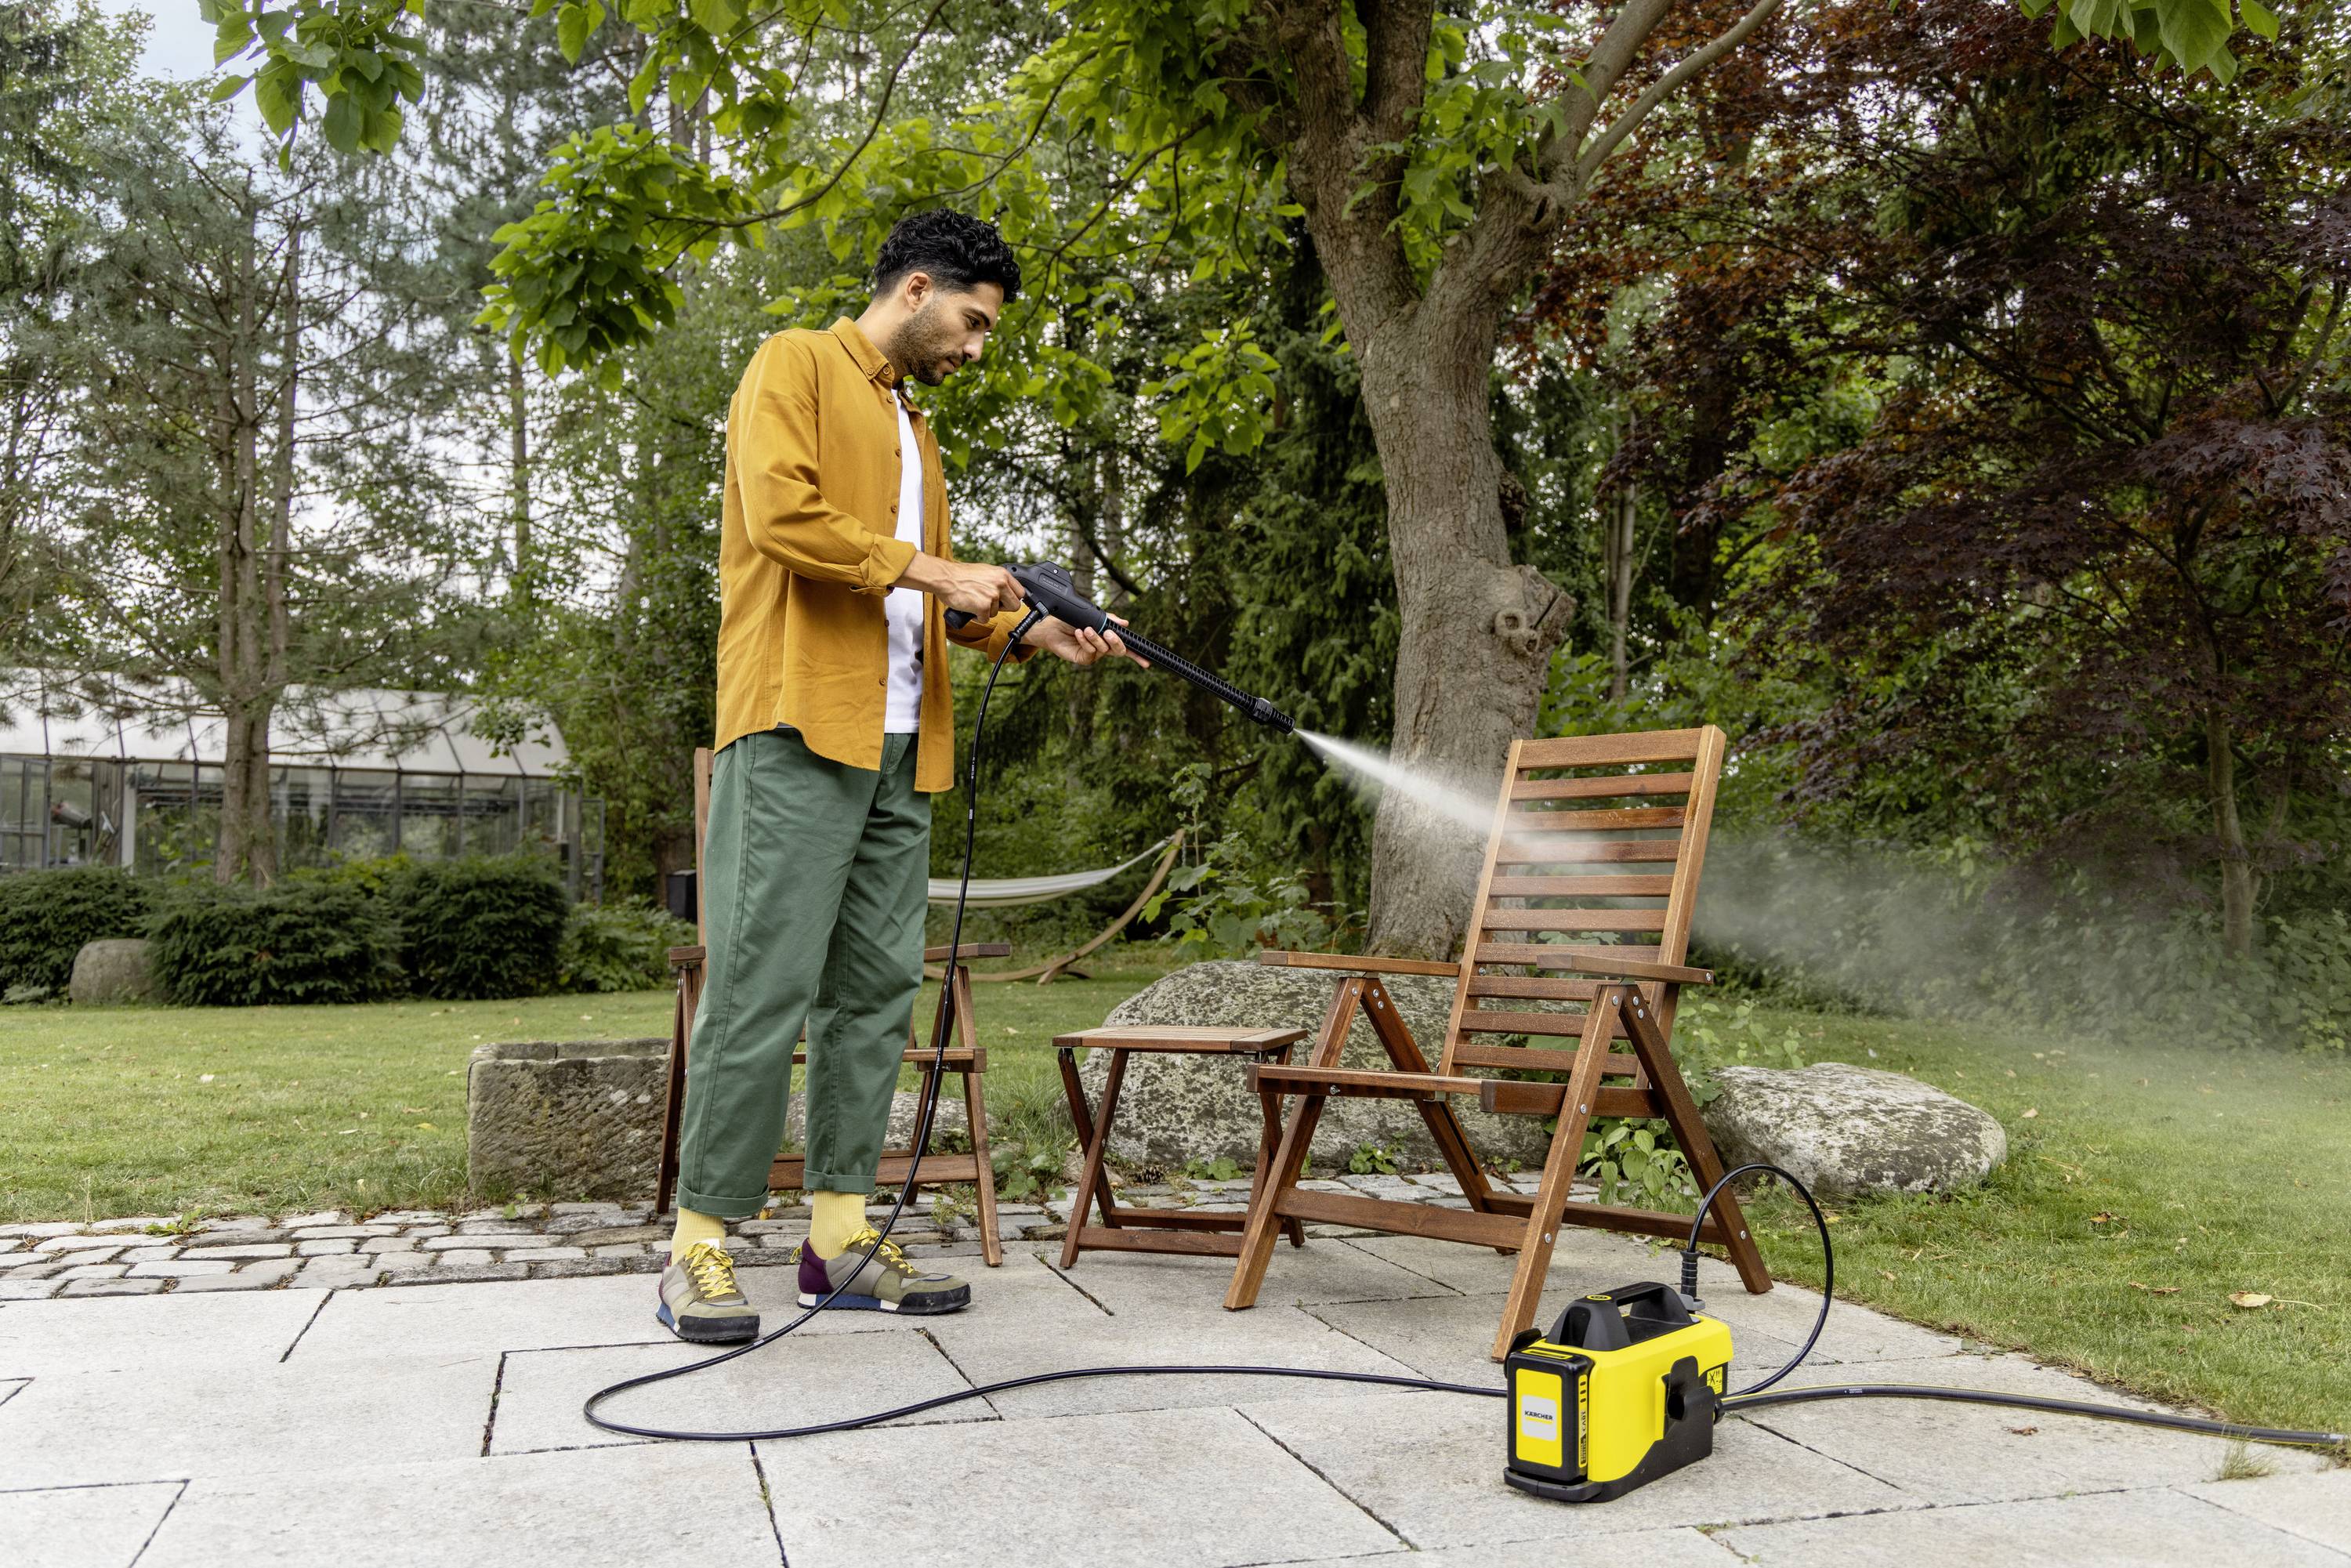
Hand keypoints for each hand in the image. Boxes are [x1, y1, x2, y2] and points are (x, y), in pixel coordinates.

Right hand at [898, 553, 1022, 618]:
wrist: (945, 578)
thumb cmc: (960, 575)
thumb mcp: (985, 572)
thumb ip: (997, 580)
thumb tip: (1007, 591)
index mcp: (1002, 574)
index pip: (1020, 592)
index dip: (1012, 599)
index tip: (1006, 602)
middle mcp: (1000, 583)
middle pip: (1015, 606)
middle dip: (1003, 608)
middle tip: (990, 605)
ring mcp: (992, 595)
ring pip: (997, 613)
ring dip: (985, 611)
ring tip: (973, 601)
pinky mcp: (983, 606)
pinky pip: (985, 619)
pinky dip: (976, 617)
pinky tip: (969, 607)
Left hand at [1029, 613, 1149, 669]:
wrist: (1052, 626)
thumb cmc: (1072, 620)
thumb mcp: (1092, 616)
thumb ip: (1109, 619)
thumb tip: (1125, 624)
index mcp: (1108, 638)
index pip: (1126, 646)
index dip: (1137, 654)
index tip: (1147, 660)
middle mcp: (1103, 647)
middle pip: (1119, 651)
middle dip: (1116, 642)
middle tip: (1109, 633)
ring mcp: (1093, 654)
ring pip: (1103, 649)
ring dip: (1096, 637)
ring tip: (1086, 629)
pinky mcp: (1083, 658)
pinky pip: (1090, 653)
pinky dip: (1086, 642)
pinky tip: (1079, 633)